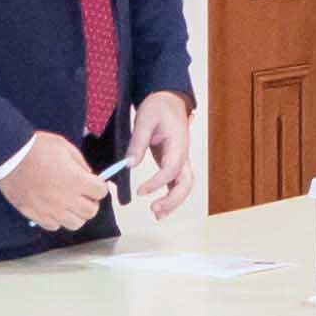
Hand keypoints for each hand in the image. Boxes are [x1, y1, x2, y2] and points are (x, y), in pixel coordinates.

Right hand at [0, 128, 111, 234]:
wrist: (8, 156)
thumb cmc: (36, 148)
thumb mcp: (65, 147)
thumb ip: (81, 164)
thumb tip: (89, 176)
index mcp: (76, 181)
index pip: (101, 192)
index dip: (98, 185)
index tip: (92, 182)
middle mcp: (66, 199)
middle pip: (91, 211)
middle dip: (90, 201)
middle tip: (83, 193)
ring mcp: (51, 210)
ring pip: (75, 224)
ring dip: (76, 214)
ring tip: (69, 203)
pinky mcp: (36, 216)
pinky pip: (54, 226)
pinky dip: (57, 219)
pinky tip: (53, 208)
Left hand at [127, 89, 198, 217]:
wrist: (168, 100)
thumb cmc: (158, 106)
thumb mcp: (144, 119)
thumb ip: (138, 142)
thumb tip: (130, 164)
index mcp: (178, 144)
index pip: (171, 169)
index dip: (157, 183)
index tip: (141, 191)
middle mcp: (183, 155)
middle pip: (186, 183)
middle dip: (172, 200)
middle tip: (154, 209)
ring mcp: (181, 161)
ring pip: (184, 187)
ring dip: (173, 203)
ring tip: (157, 215)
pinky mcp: (174, 164)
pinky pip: (176, 185)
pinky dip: (170, 198)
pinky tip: (159, 209)